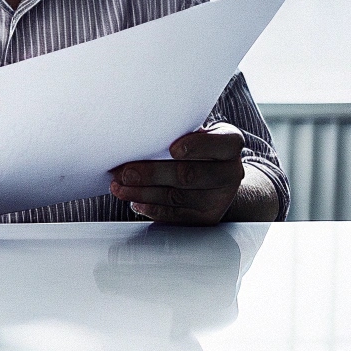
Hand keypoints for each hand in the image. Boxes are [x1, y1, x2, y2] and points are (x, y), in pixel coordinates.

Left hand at [109, 123, 245, 225]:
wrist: (216, 178)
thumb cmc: (196, 149)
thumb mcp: (195, 134)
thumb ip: (177, 133)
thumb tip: (135, 136)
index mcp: (229, 144)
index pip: (222, 143)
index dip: (197, 146)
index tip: (173, 149)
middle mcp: (230, 172)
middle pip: (190, 174)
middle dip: (152, 174)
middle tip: (125, 173)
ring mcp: (220, 198)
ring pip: (177, 196)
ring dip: (142, 193)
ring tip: (120, 187)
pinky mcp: (207, 217)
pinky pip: (175, 215)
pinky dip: (151, 208)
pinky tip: (135, 202)